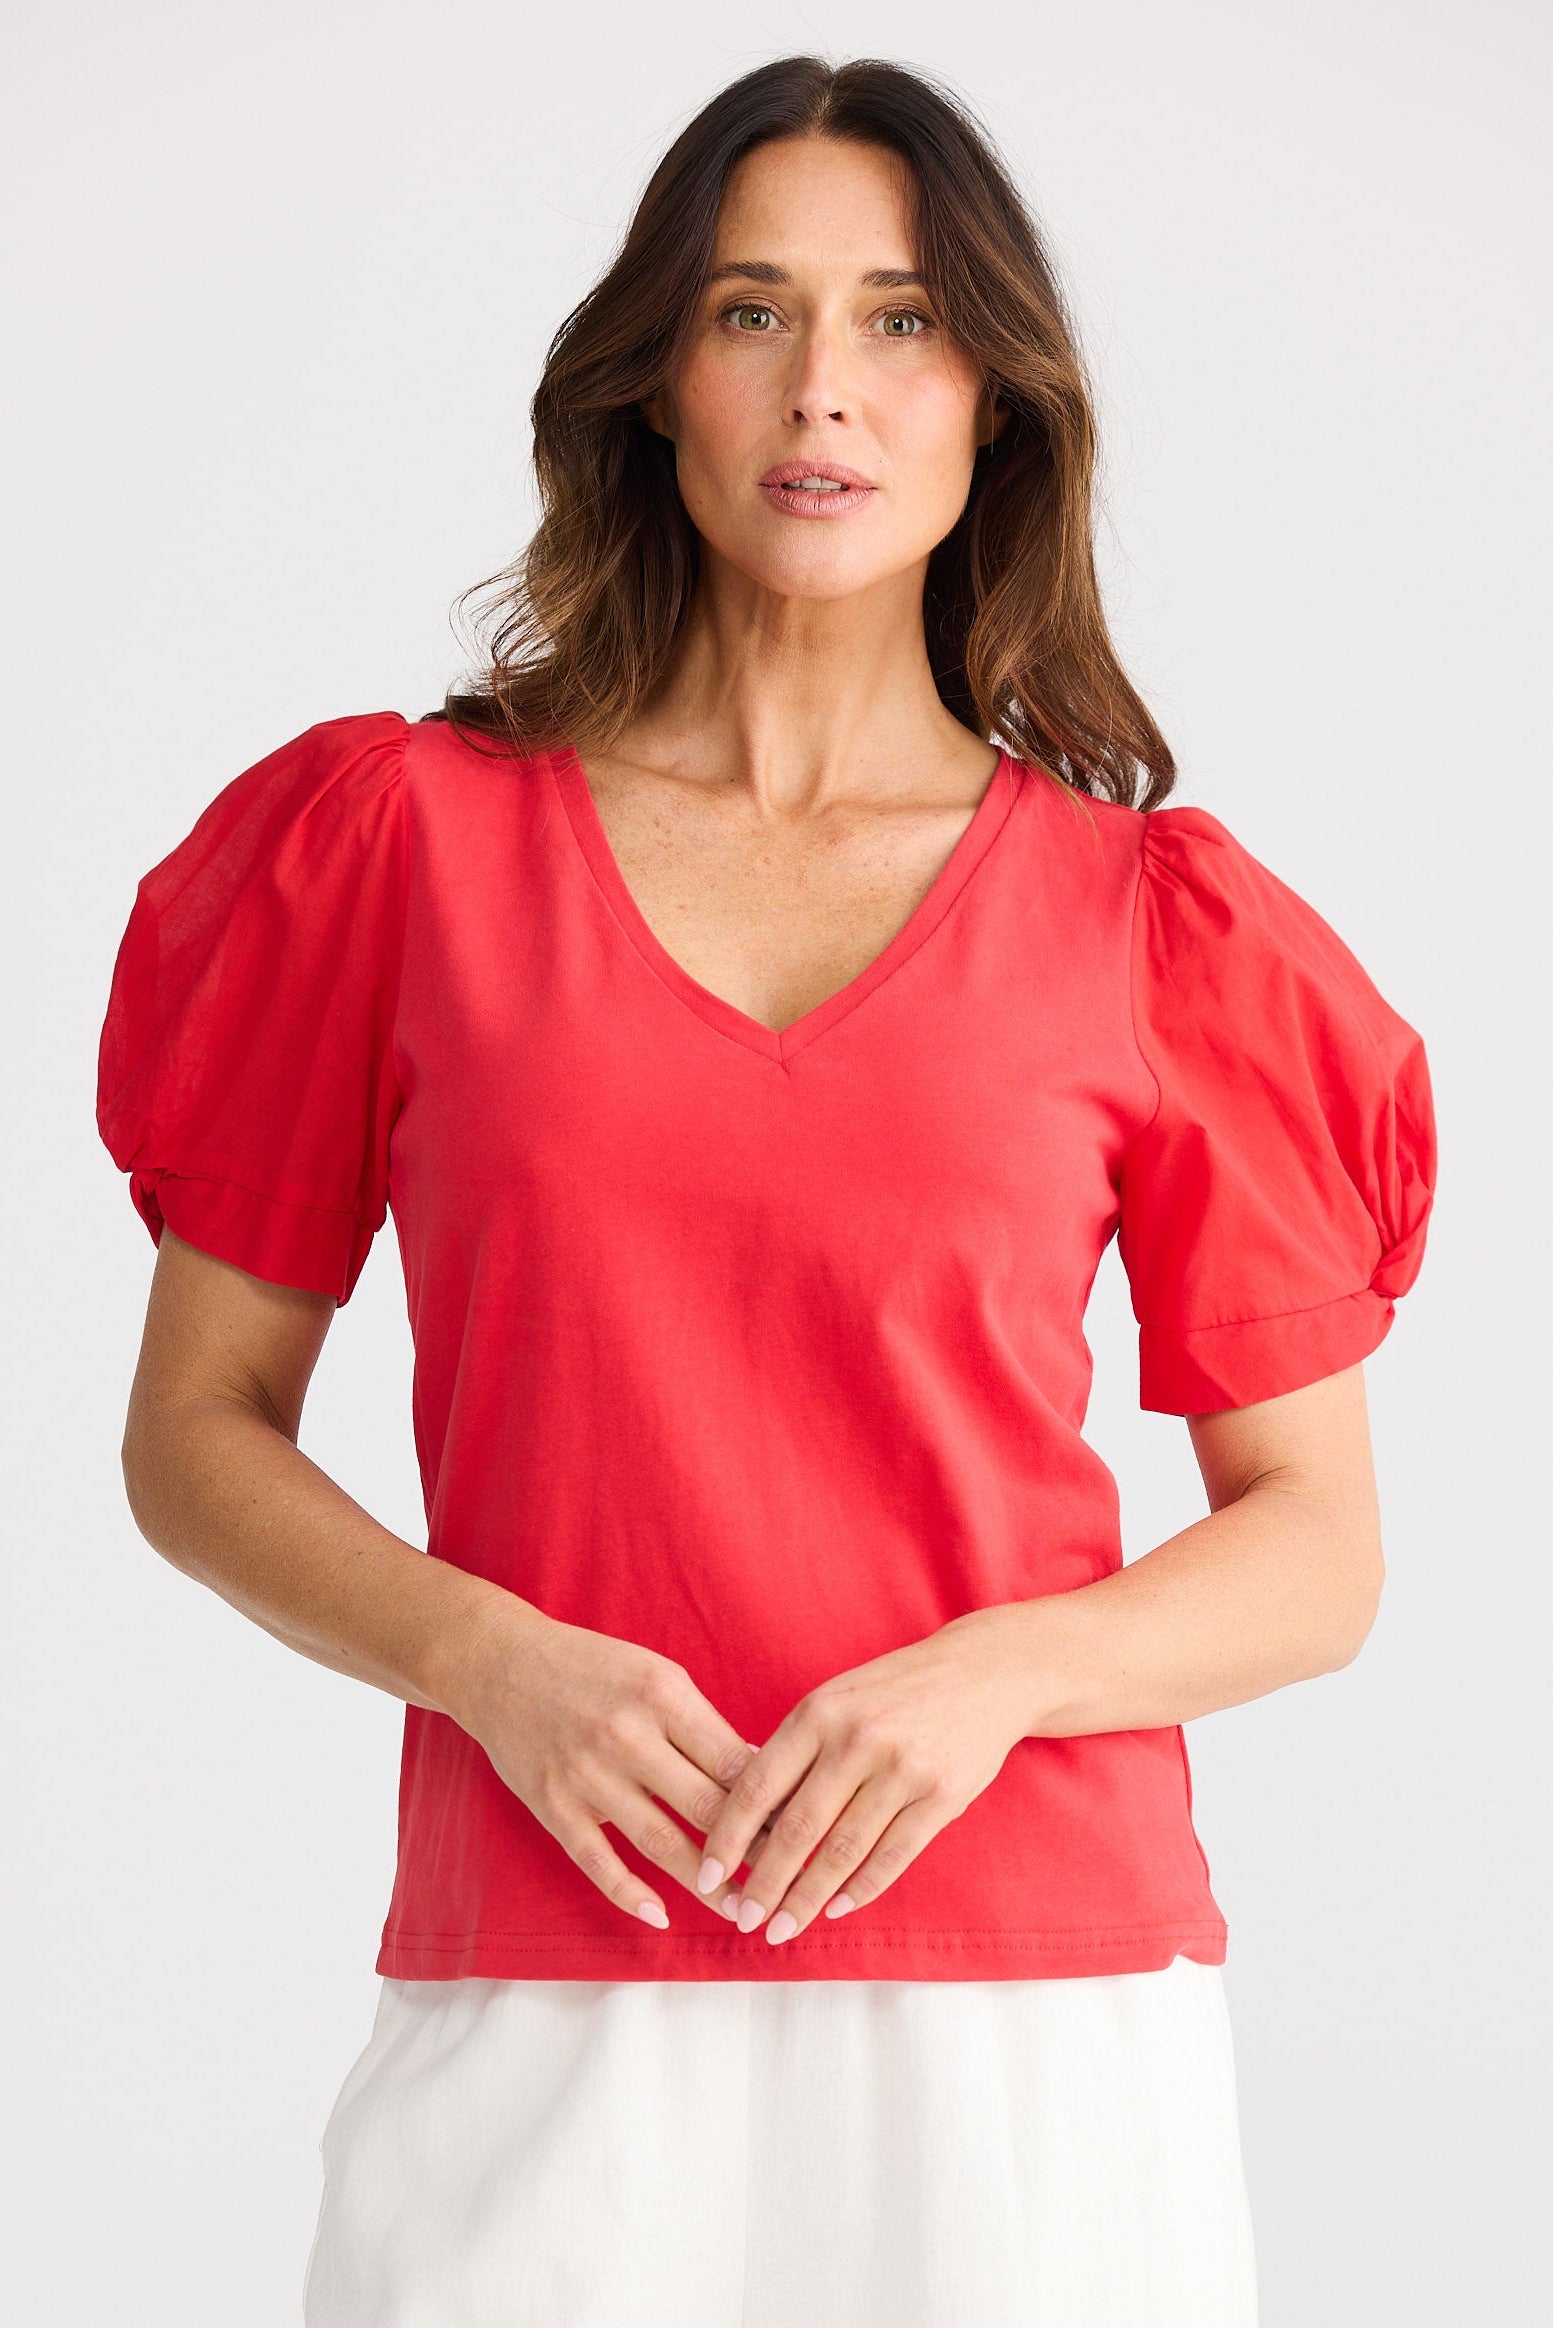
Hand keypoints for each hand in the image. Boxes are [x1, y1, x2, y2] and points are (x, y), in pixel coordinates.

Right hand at [454, 1601, 773, 1929]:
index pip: (732, 1762)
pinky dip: (630, 1894)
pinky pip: (598, 1862)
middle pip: (706, 1806)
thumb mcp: (655, 1675)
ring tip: (739, 1907)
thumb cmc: (591, 1667)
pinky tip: (660, 1915)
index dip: (771, 1802)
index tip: (799, 1829)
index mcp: (662, 1696)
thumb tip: (757, 1773)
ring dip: (706, 1883)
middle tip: (784, 1879)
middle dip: (751, 1850)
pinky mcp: (554, 1806)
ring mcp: (588, 1776)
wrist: (501, 1663)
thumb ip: (701, 1724)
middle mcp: (628, 1736)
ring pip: (661, 1843)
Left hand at [693, 1614, 1030, 1945]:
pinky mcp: (941, 1797)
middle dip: (764, 1883)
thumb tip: (745, 1817)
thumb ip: (796, 1750)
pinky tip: (836, 1909)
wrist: (984, 1672)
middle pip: (797, 1828)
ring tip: (782, 1928)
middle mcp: (858, 1740)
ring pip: (842, 1851)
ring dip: (807, 1898)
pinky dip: (861, 1889)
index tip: (707, 1875)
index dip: (728, 1836)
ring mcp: (902, 1770)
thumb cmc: (895, 1690)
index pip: (759, 1786)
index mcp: (820, 1712)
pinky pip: (892, 1856)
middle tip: (744, 1919)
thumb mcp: (838, 1698)